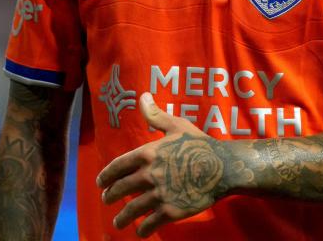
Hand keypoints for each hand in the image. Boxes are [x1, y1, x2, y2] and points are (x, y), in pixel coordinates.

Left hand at [97, 93, 226, 236]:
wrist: (222, 167)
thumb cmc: (199, 144)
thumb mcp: (177, 126)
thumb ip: (156, 115)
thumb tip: (143, 96)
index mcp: (147, 153)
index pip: (117, 167)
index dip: (105, 176)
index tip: (100, 184)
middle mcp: (149, 174)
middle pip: (121, 189)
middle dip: (110, 196)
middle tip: (107, 199)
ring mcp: (159, 194)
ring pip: (132, 210)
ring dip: (122, 218)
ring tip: (118, 222)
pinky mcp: (170, 211)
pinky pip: (150, 223)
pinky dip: (142, 229)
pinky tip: (140, 231)